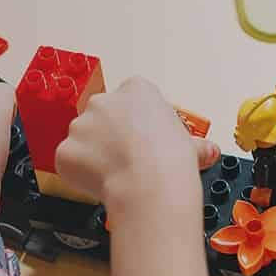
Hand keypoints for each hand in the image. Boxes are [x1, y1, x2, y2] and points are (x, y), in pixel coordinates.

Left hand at [55, 78, 221, 228]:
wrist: (149, 184)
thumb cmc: (171, 161)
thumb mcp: (192, 144)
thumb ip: (194, 145)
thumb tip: (208, 152)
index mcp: (136, 91)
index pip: (130, 101)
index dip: (136, 124)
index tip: (143, 141)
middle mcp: (104, 101)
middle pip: (102, 117)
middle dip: (110, 137)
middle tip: (127, 160)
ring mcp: (80, 125)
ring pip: (84, 140)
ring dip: (94, 156)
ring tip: (116, 176)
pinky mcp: (66, 150)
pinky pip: (70, 162)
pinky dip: (80, 175)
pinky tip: (100, 184)